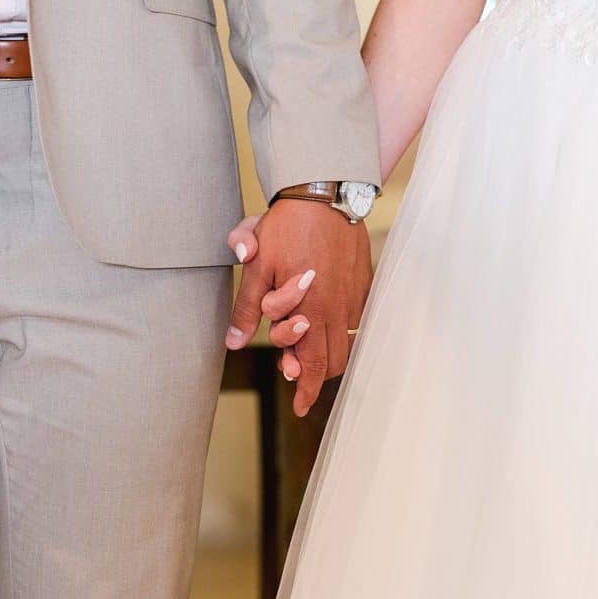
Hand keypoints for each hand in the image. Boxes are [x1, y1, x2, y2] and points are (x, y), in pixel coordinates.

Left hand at [225, 200, 371, 415]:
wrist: (324, 191)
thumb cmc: (287, 227)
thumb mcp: (257, 266)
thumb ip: (248, 309)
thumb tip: (234, 343)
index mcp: (311, 309)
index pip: (311, 366)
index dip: (305, 391)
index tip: (299, 406)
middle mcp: (338, 309)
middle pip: (331, 362)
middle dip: (312, 374)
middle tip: (291, 369)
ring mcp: (354, 297)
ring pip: (345, 343)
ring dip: (324, 351)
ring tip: (302, 340)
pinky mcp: (363, 283)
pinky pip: (355, 320)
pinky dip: (338, 329)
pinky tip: (321, 315)